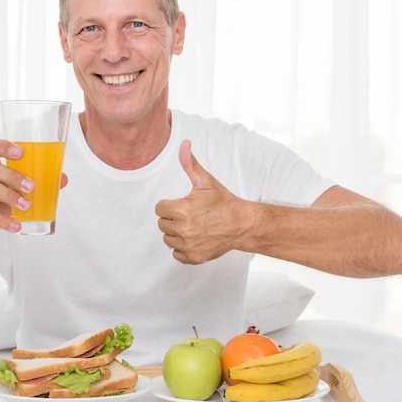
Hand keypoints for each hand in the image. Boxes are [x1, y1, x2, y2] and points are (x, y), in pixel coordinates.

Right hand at [0, 139, 67, 241]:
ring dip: (9, 196)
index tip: (21, 153)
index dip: (4, 147)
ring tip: (27, 206)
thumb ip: (35, 181)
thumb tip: (63, 179)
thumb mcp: (14, 188)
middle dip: (12, 176)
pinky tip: (16, 226)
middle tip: (31, 187)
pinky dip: (2, 220)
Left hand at [155, 140, 245, 263]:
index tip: (184, 204)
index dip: (170, 204)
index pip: (159, 208)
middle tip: (191, 215)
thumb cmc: (223, 202)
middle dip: (173, 218)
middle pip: (162, 224)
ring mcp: (188, 246)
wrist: (242, 224)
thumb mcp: (206, 181)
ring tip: (194, 226)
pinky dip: (183, 248)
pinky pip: (176, 254)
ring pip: (168, 239)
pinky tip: (196, 238)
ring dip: (177, 234)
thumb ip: (190, 163)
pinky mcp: (194, 258)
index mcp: (182, 210)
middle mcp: (183, 230)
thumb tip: (184, 143)